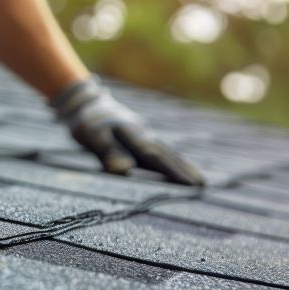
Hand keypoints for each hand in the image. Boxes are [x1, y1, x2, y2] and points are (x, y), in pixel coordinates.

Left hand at [50, 78, 204, 185]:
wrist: (86, 103)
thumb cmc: (87, 122)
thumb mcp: (92, 135)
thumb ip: (107, 151)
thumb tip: (123, 170)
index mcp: (133, 134)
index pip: (156, 157)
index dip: (173, 171)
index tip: (190, 184)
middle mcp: (143, 133)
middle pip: (167, 154)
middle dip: (185, 170)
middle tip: (204, 186)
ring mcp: (144, 133)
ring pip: (166, 151)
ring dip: (182, 165)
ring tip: (199, 180)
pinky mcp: (140, 135)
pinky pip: (160, 149)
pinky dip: (172, 159)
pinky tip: (178, 167)